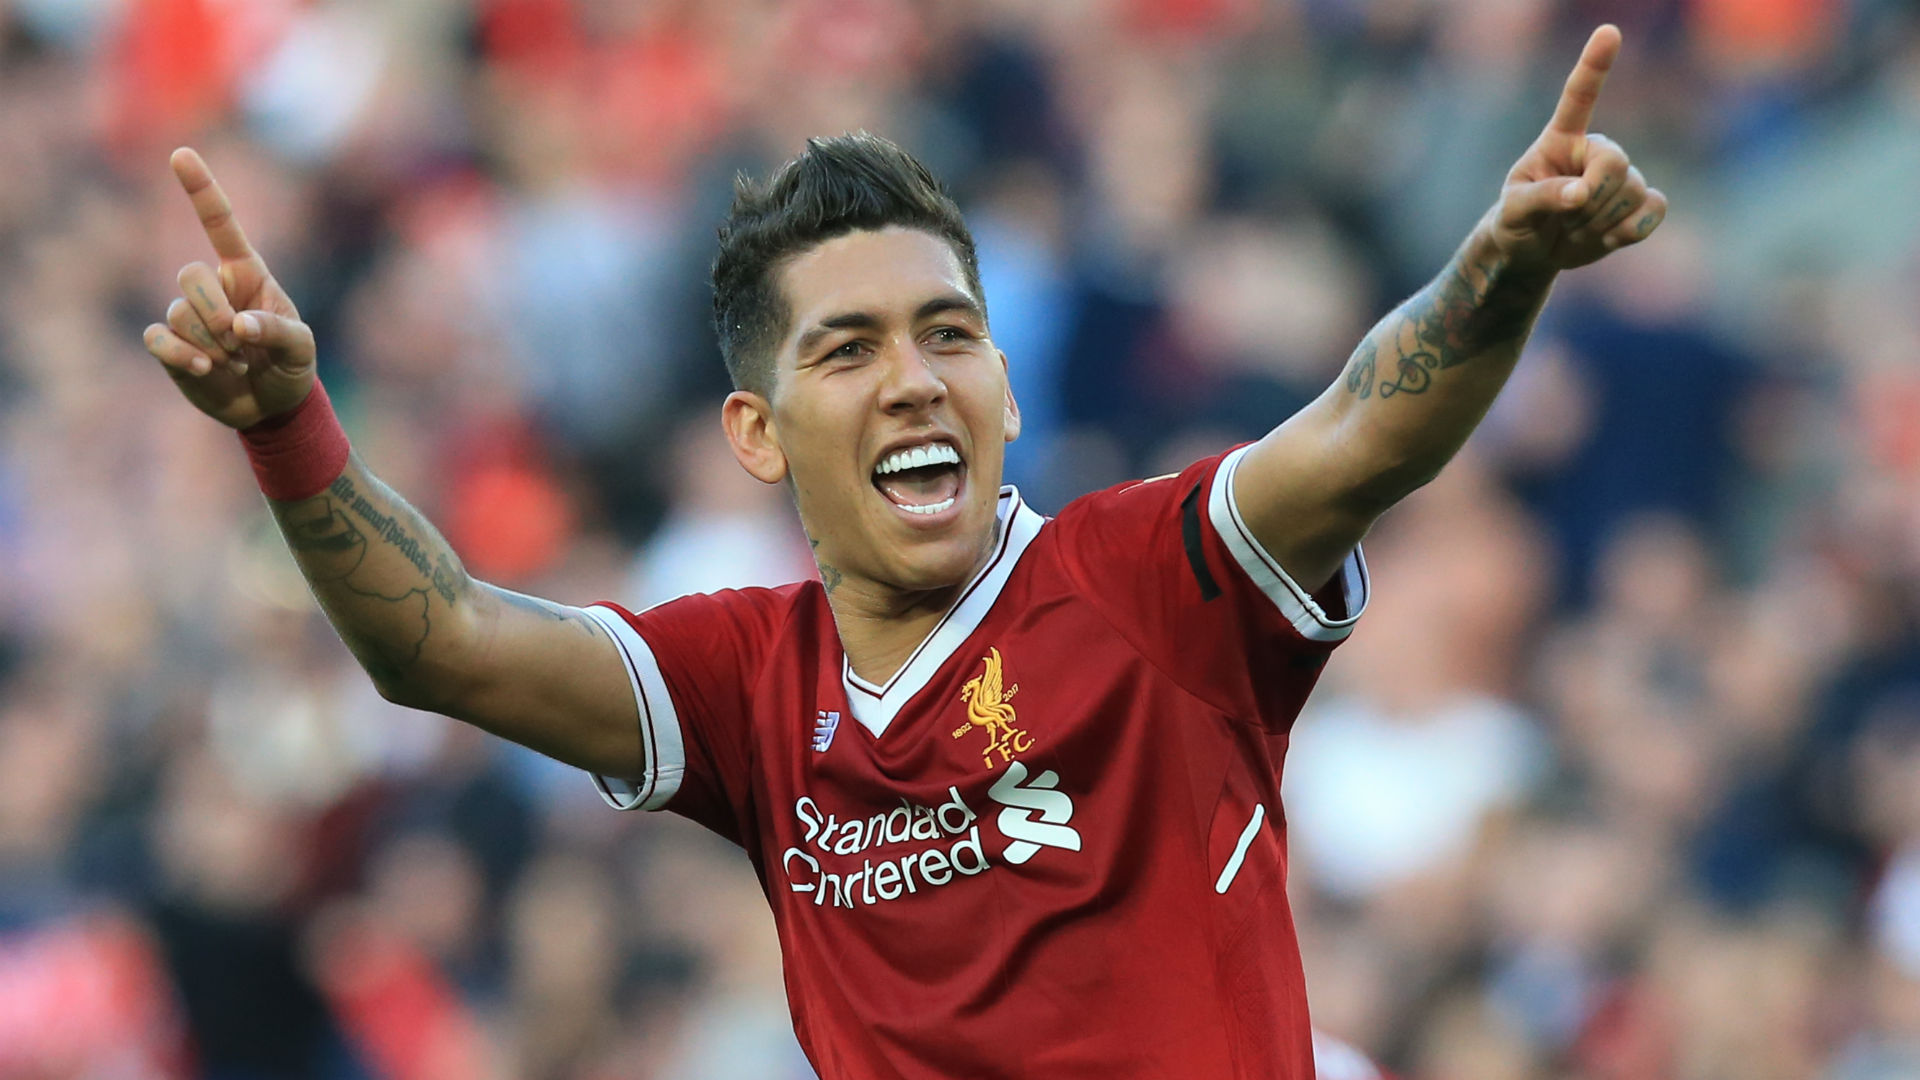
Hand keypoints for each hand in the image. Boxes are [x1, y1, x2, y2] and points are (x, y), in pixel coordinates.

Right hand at [143, 148, 316, 429]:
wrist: (273, 407)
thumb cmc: (291, 367)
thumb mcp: (302, 348)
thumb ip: (278, 331)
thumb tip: (239, 326)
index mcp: (248, 275)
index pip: (220, 225)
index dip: (201, 189)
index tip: (181, 153)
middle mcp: (214, 289)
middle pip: (190, 275)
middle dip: (214, 312)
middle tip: (240, 344)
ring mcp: (188, 316)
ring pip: (177, 313)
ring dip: (210, 344)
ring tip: (236, 364)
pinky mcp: (170, 346)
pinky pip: (157, 338)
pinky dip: (180, 356)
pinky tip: (205, 371)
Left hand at [1487, 25, 1667, 271]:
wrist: (1534, 250)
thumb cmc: (1517, 222)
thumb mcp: (1514, 211)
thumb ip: (1541, 198)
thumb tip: (1580, 194)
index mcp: (1560, 139)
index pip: (1580, 96)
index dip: (1595, 65)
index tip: (1608, 31)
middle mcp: (1594, 150)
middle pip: (1615, 163)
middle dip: (1591, 199)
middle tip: (1564, 219)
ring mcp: (1621, 174)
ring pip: (1633, 192)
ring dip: (1599, 223)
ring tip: (1574, 229)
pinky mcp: (1639, 201)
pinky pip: (1654, 209)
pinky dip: (1631, 231)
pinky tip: (1608, 237)